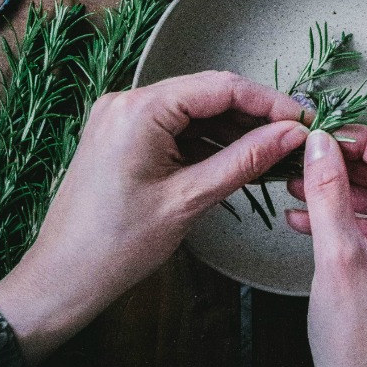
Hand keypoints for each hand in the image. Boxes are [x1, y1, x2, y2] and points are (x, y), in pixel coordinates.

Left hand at [0, 72, 307, 364]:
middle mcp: (127, 101)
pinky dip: (208, 141)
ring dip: (234, 128)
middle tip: (296, 137)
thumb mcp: (189, 199)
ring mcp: (122, 117)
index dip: (268, 101)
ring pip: (194, 111)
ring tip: (275, 151)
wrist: (61, 279)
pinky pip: (176, 127)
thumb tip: (291, 135)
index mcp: (140, 109)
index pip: (221, 87)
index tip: (304, 120)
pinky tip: (238, 158)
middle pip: (208, 94)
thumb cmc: (117, 245)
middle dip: (254, 114)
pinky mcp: (122, 136)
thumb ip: (244, 160)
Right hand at [286, 127, 366, 366]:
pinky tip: (313, 223)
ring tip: (302, 189)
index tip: (330, 135)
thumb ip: (328, 190)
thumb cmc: (356, 342)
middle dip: (353, 168)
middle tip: (313, 158)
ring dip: (350, 197)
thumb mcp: (336, 254)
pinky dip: (358, 226)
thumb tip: (321, 143)